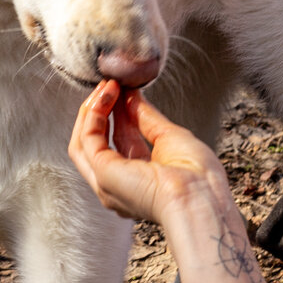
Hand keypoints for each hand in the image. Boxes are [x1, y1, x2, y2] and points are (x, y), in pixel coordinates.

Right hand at [68, 81, 224, 223]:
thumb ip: (146, 117)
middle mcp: (119, 186)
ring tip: (107, 86)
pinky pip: (86, 139)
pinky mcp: (102, 173)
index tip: (123, 91)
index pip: (120, 144)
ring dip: (92, 110)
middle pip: (96, 144)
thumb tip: (131, 96)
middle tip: (110, 85)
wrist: (199, 197)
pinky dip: (93, 114)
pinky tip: (106, 95)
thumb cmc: (198, 179)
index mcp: (140, 182)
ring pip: (83, 143)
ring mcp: (107, 183)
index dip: (118, 115)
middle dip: (100, 111)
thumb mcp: (170, 137)